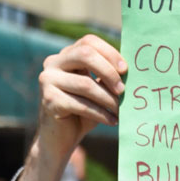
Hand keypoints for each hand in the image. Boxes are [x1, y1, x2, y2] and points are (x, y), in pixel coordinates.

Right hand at [16, 35, 126, 180]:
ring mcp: (48, 81)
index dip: (110, 53)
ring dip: (108, 99)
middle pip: (85, 54)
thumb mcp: (96, 91)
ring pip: (86, 84)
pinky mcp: (49, 100)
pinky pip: (81, 105)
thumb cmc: (82, 112)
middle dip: (109, 72)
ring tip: (121, 111)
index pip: (88, 42)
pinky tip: (113, 121)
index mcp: (66, 56)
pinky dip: (101, 114)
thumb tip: (132, 71)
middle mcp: (53, 63)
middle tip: (124, 90)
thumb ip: (107, 77)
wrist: (59, 139)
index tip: (126, 70)